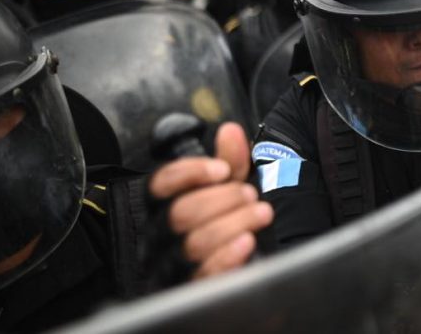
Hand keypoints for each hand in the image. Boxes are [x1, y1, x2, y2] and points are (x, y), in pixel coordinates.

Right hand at [149, 122, 272, 279]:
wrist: (242, 266)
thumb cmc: (228, 220)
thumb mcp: (230, 188)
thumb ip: (230, 160)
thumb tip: (230, 130)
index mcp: (164, 205)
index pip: (162, 184)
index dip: (191, 173)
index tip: (223, 169)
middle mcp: (160, 235)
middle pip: (180, 213)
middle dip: (222, 199)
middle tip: (250, 194)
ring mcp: (171, 265)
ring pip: (193, 243)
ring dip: (233, 223)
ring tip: (261, 213)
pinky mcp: (190, 290)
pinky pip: (203, 276)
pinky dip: (226, 256)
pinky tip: (247, 241)